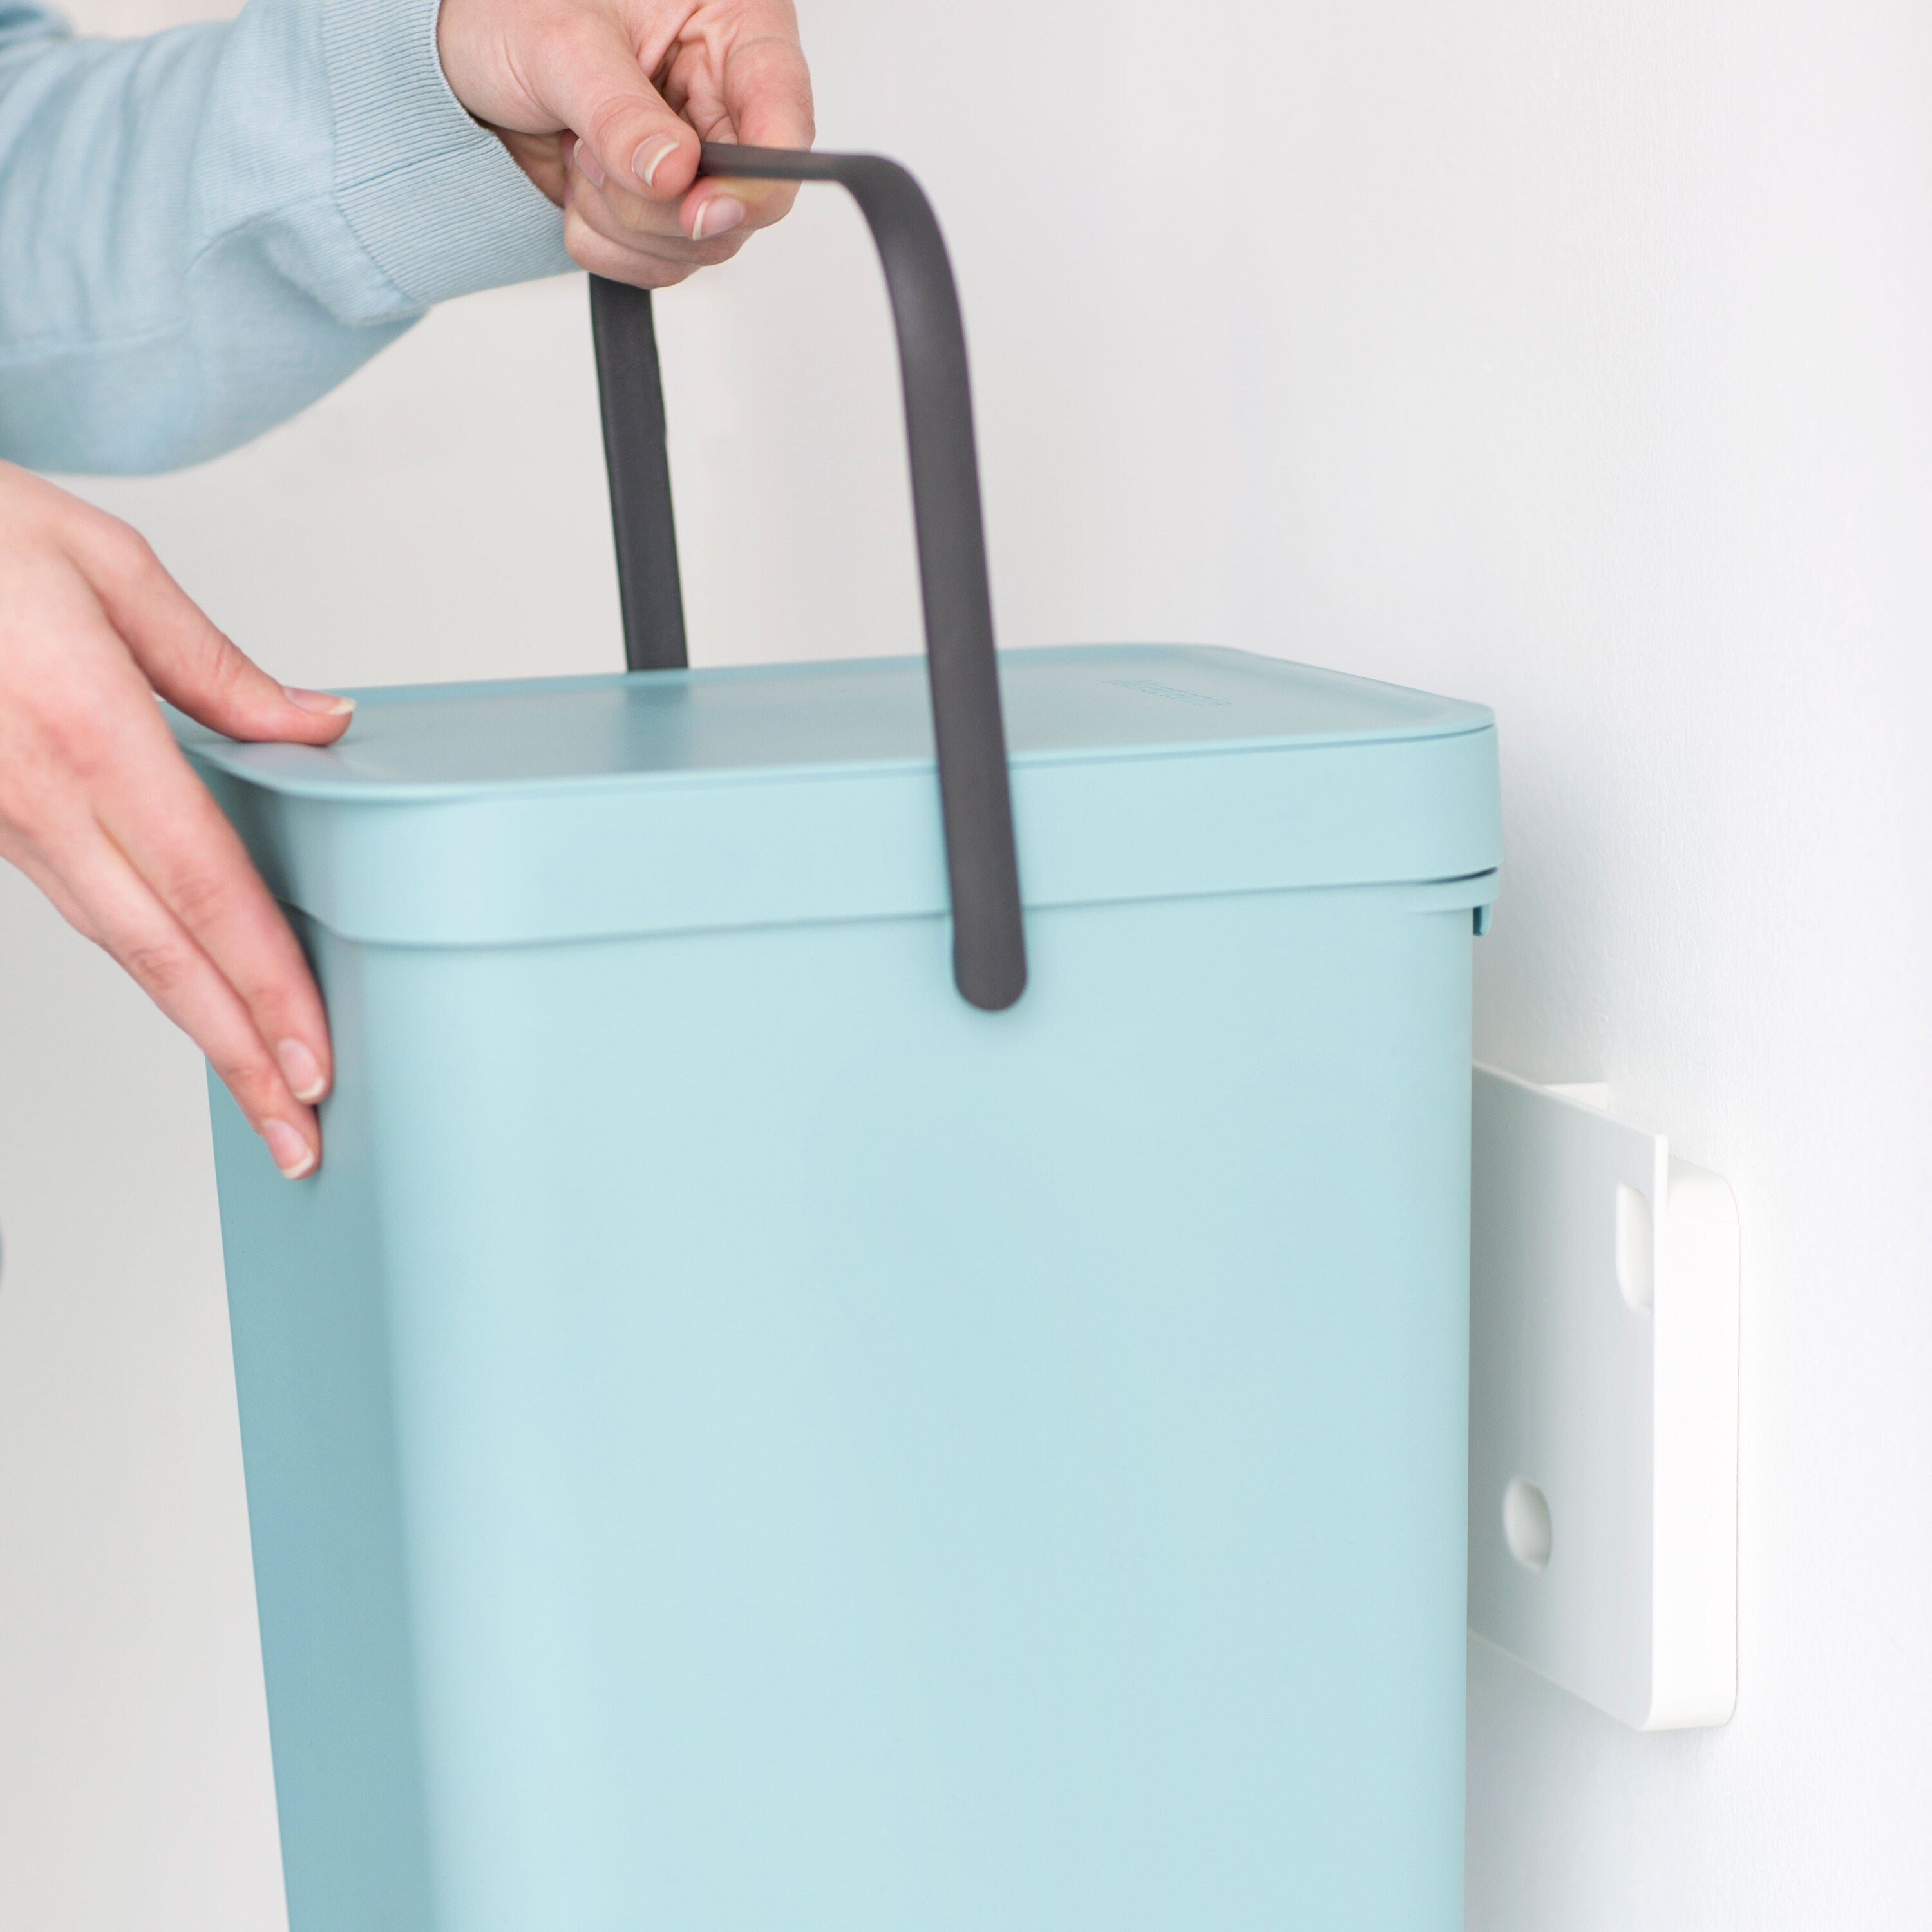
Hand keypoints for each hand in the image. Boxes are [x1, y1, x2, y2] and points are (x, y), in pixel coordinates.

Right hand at [0, 463, 353, 1178]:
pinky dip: (147, 966)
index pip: (205, 886)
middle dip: (238, 1054)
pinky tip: (196, 998)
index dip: (265, 982)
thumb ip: (216, 665)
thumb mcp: (104, 563)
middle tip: (300, 1138)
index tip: (314, 1057)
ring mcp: (3, 821)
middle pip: (162, 952)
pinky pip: (81, 909)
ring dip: (197, 1024)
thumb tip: (318, 723)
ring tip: (262, 1090)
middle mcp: (39, 797)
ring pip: (118, 946)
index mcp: (85, 730)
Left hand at [438, 0, 814, 288]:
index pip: (785, 119)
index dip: (755, 180)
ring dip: (623, 222)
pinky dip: (606, 242)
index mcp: (734, 28)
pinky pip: (657, 263)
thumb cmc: (508, 6)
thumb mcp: (562, 42)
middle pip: (742, 204)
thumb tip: (675, 176)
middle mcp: (725, 100)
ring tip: (576, 150)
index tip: (700, 207)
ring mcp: (697, 160)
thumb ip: (621, 114)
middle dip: (656, 204)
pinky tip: (576, 183)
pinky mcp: (661, 207)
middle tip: (587, 150)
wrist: (454, 45)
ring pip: (698, 245)